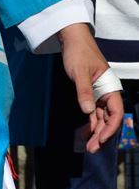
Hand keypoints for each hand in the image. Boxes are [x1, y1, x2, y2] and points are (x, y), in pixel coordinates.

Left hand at [59, 23, 122, 152]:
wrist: (71, 39)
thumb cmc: (78, 52)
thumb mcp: (79, 72)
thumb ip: (84, 91)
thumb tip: (88, 111)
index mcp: (111, 87)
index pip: (116, 112)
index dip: (111, 128)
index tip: (101, 139)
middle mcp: (107, 92)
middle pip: (109, 118)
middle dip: (103, 135)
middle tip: (92, 149)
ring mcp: (99, 94)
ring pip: (101, 117)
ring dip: (96, 132)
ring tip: (89, 146)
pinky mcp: (90, 93)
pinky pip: (93, 112)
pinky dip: (90, 123)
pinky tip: (86, 133)